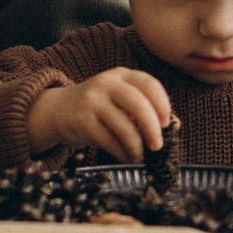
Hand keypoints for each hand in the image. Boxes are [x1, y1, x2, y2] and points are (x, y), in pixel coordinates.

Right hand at [27, 67, 174, 159]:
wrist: (58, 110)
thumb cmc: (98, 108)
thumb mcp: (120, 100)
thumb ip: (145, 109)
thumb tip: (175, 125)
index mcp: (122, 75)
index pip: (149, 84)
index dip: (163, 105)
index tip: (168, 124)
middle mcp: (106, 83)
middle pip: (138, 103)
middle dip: (152, 128)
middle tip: (158, 146)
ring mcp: (92, 100)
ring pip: (123, 125)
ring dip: (136, 146)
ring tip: (139, 156)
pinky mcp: (81, 120)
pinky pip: (108, 139)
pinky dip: (121, 152)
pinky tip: (126, 157)